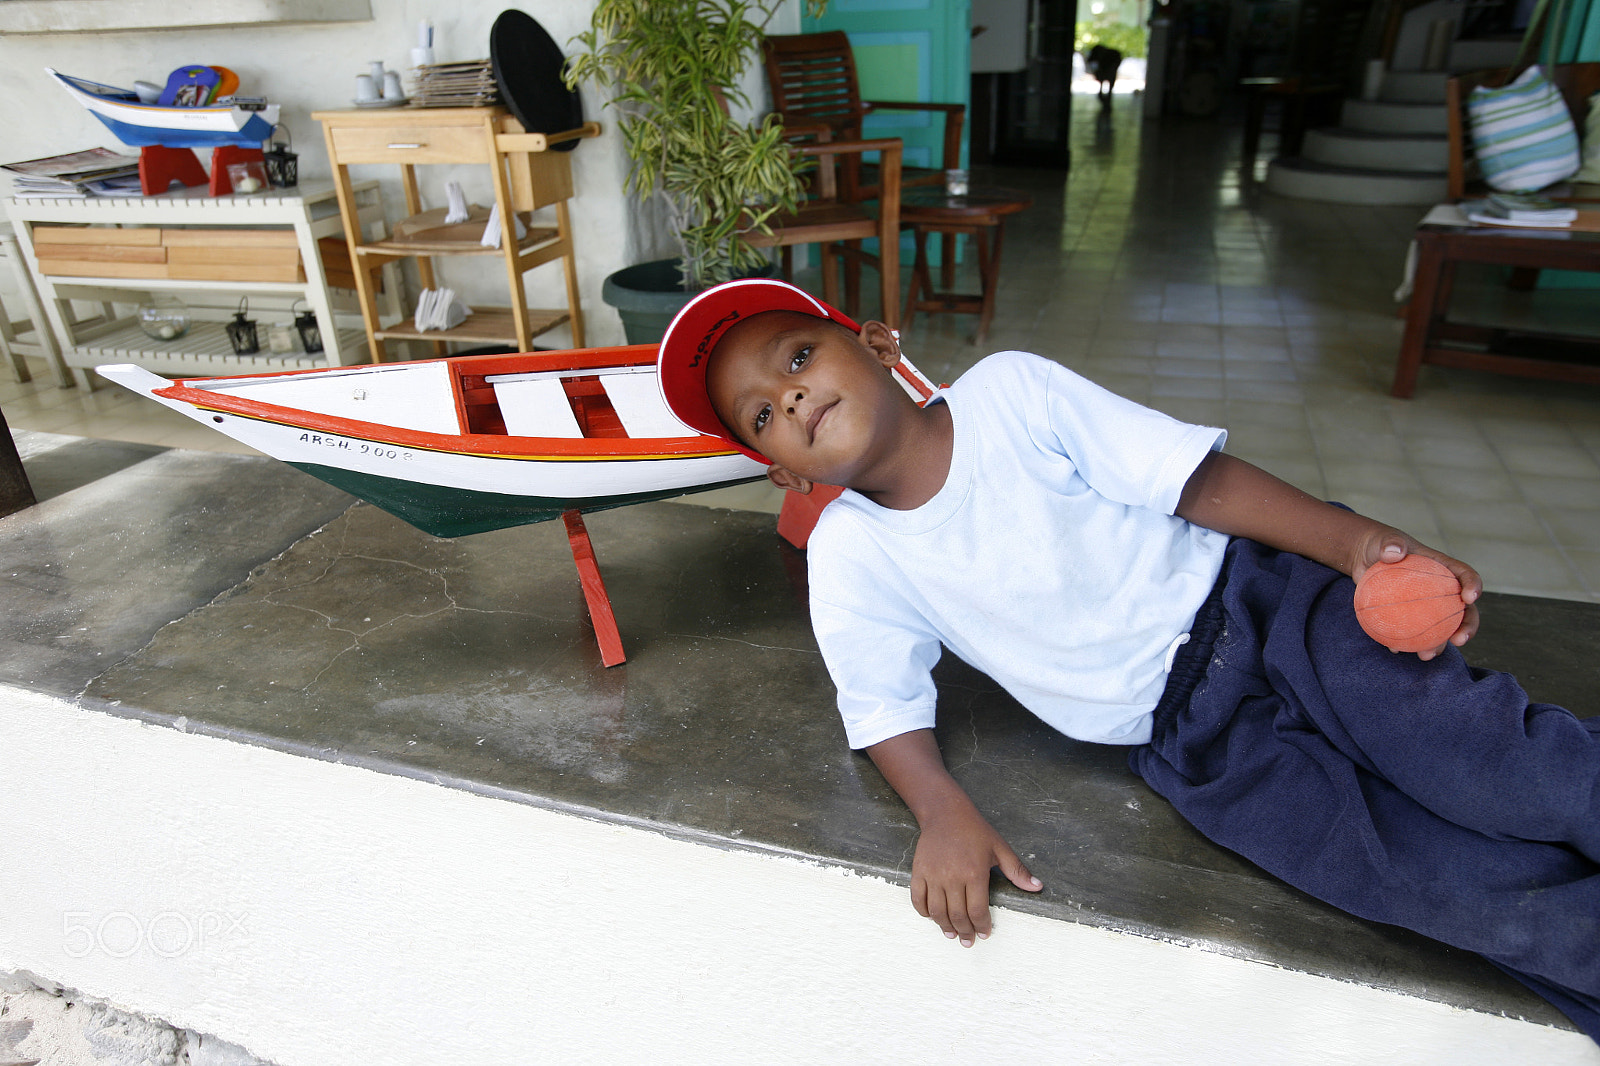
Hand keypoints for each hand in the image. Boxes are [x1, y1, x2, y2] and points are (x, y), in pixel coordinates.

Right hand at [911, 795, 1042, 946]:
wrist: (946, 813)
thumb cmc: (975, 830)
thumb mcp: (999, 848)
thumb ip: (1017, 871)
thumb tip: (1037, 887)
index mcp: (974, 873)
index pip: (977, 910)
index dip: (982, 926)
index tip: (984, 933)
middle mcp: (952, 877)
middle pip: (957, 915)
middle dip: (964, 931)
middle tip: (968, 940)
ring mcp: (933, 875)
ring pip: (937, 911)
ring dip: (944, 926)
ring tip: (952, 934)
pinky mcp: (919, 871)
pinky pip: (918, 899)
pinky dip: (924, 912)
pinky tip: (932, 917)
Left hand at [1354, 531, 1481, 658]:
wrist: (1366, 559)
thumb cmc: (1381, 546)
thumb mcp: (1384, 541)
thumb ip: (1390, 544)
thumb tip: (1393, 553)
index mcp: (1444, 568)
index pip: (1465, 575)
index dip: (1473, 586)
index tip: (1469, 598)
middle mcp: (1442, 590)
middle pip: (1463, 610)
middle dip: (1467, 627)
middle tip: (1460, 640)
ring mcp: (1427, 606)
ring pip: (1440, 628)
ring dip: (1438, 645)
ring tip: (1427, 655)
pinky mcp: (1409, 617)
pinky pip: (1412, 633)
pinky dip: (1405, 643)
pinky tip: (1395, 650)